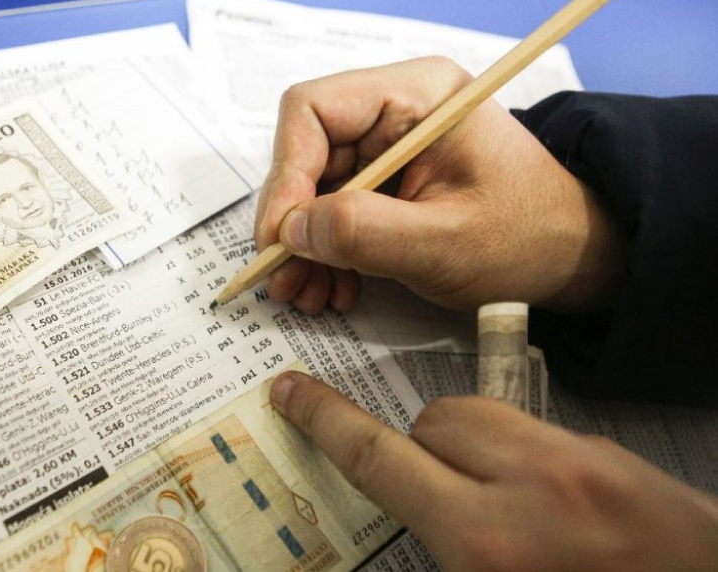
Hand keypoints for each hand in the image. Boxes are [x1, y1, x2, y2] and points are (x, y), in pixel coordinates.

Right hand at [254, 57, 622, 313]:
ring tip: (307, 295)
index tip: (281, 237)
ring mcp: (389, 146)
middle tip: (284, 280)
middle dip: (292, 223)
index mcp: (417, 94)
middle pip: (307, 153)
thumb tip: (291, 231)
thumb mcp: (445, 243)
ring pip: (314, 188)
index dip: (287, 174)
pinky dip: (327, 252)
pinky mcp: (387, 181)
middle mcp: (395, 109)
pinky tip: (335, 287)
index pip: (313, 111)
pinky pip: (335, 210)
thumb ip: (365, 234)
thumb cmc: (529, 238)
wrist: (570, 257)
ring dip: (305, 246)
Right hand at [269, 370, 717, 571]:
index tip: (294, 391)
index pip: (380, 458)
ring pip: (488, 417)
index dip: (326, 421)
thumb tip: (410, 504)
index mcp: (488, 541)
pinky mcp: (619, 459)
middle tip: (445, 501)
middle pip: (436, 422)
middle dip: (424, 451)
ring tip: (502, 504)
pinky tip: (554, 508)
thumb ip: (444, 546)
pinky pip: (543, 436)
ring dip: (474, 449)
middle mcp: (536, 489)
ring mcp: (584, 465)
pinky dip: (528, 462)